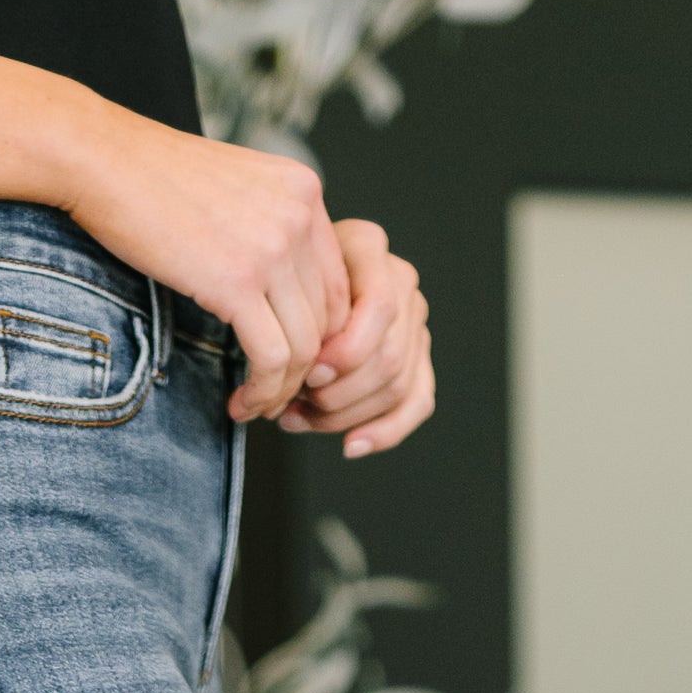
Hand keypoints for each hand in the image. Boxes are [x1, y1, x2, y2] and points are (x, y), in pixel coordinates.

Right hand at [62, 117, 355, 422]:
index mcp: (304, 191)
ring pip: (305, 346)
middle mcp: (301, 214)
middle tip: (273, 395)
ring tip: (255, 405)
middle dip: (306, 370)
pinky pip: (272, 356)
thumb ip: (268, 228)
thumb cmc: (152, 179)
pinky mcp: (238, 280)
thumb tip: (279, 290)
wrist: (104, 160)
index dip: (321, 336)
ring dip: (282, 389)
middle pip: (327, 319)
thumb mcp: (233, 190)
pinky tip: (241, 401)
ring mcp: (274, 247)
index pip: (338, 283)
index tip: (291, 364)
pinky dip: (262, 390)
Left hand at [280, 221, 433, 457]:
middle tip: (292, 402)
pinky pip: (418, 402)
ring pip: (397, 385)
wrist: (283, 273)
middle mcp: (400, 278)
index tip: (307, 373)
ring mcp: (413, 317)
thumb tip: (309, 373)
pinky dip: (384, 432)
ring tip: (298, 418)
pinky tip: (350, 445)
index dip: (345, 353)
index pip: (380, 309)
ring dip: (344, 416)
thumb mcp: (273, 276)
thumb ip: (297, 310)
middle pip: (389, 356)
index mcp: (369, 247)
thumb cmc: (273, 274)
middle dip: (337, 394)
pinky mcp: (418, 354)